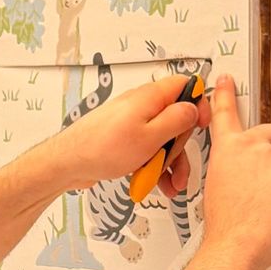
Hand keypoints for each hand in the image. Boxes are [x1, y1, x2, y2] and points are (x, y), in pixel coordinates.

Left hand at [53, 72, 200, 199]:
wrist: (68, 163)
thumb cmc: (102, 149)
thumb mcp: (150, 137)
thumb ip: (176, 120)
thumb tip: (193, 108)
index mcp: (149, 98)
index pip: (183, 85)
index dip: (198, 102)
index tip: (202, 124)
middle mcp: (141, 106)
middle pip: (175, 118)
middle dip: (180, 145)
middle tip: (177, 164)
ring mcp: (131, 123)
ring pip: (162, 138)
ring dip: (169, 161)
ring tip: (171, 184)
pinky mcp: (124, 139)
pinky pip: (147, 149)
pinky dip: (153, 165)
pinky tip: (154, 182)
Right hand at [197, 75, 270, 265]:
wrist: (238, 244)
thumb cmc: (227, 227)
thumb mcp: (216, 190)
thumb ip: (232, 172)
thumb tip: (245, 178)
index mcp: (226, 150)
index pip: (225, 114)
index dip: (225, 94)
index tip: (227, 80)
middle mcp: (250, 145)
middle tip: (269, 178)